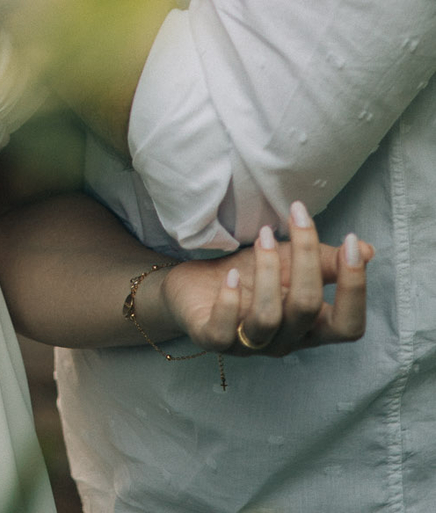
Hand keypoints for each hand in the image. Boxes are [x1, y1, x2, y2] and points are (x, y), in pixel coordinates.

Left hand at [154, 204, 371, 357]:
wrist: (195, 288)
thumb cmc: (249, 277)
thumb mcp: (289, 264)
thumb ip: (324, 261)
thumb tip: (365, 250)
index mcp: (311, 327)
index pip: (348, 326)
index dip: (354, 289)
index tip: (350, 241)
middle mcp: (285, 340)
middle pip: (307, 309)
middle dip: (306, 258)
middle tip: (296, 216)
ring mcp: (249, 345)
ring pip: (268, 317)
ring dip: (268, 271)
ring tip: (263, 236)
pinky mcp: (214, 340)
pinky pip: (224, 332)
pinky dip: (229, 302)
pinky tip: (230, 276)